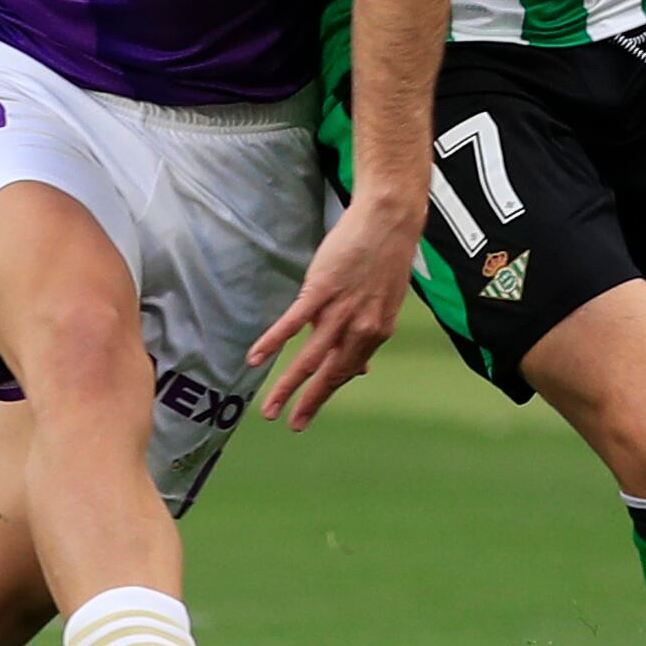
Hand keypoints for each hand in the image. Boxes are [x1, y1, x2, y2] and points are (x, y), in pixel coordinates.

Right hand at [247, 192, 417, 429]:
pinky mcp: (321, 289)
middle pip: (329, 373)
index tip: (307, 416)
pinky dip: (273, 342)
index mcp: (376, 333)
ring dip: (288, 386)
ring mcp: (341, 310)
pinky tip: (257, 358)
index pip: (346, 372)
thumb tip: (359, 370)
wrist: (389, 220)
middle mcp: (361, 328)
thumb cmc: (383, 257)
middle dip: (309, 402)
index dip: (325, 394)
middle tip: (292, 425)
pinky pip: (294, 322)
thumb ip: (366, 334)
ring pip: (310, 356)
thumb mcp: (383, 302)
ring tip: (270, 408)